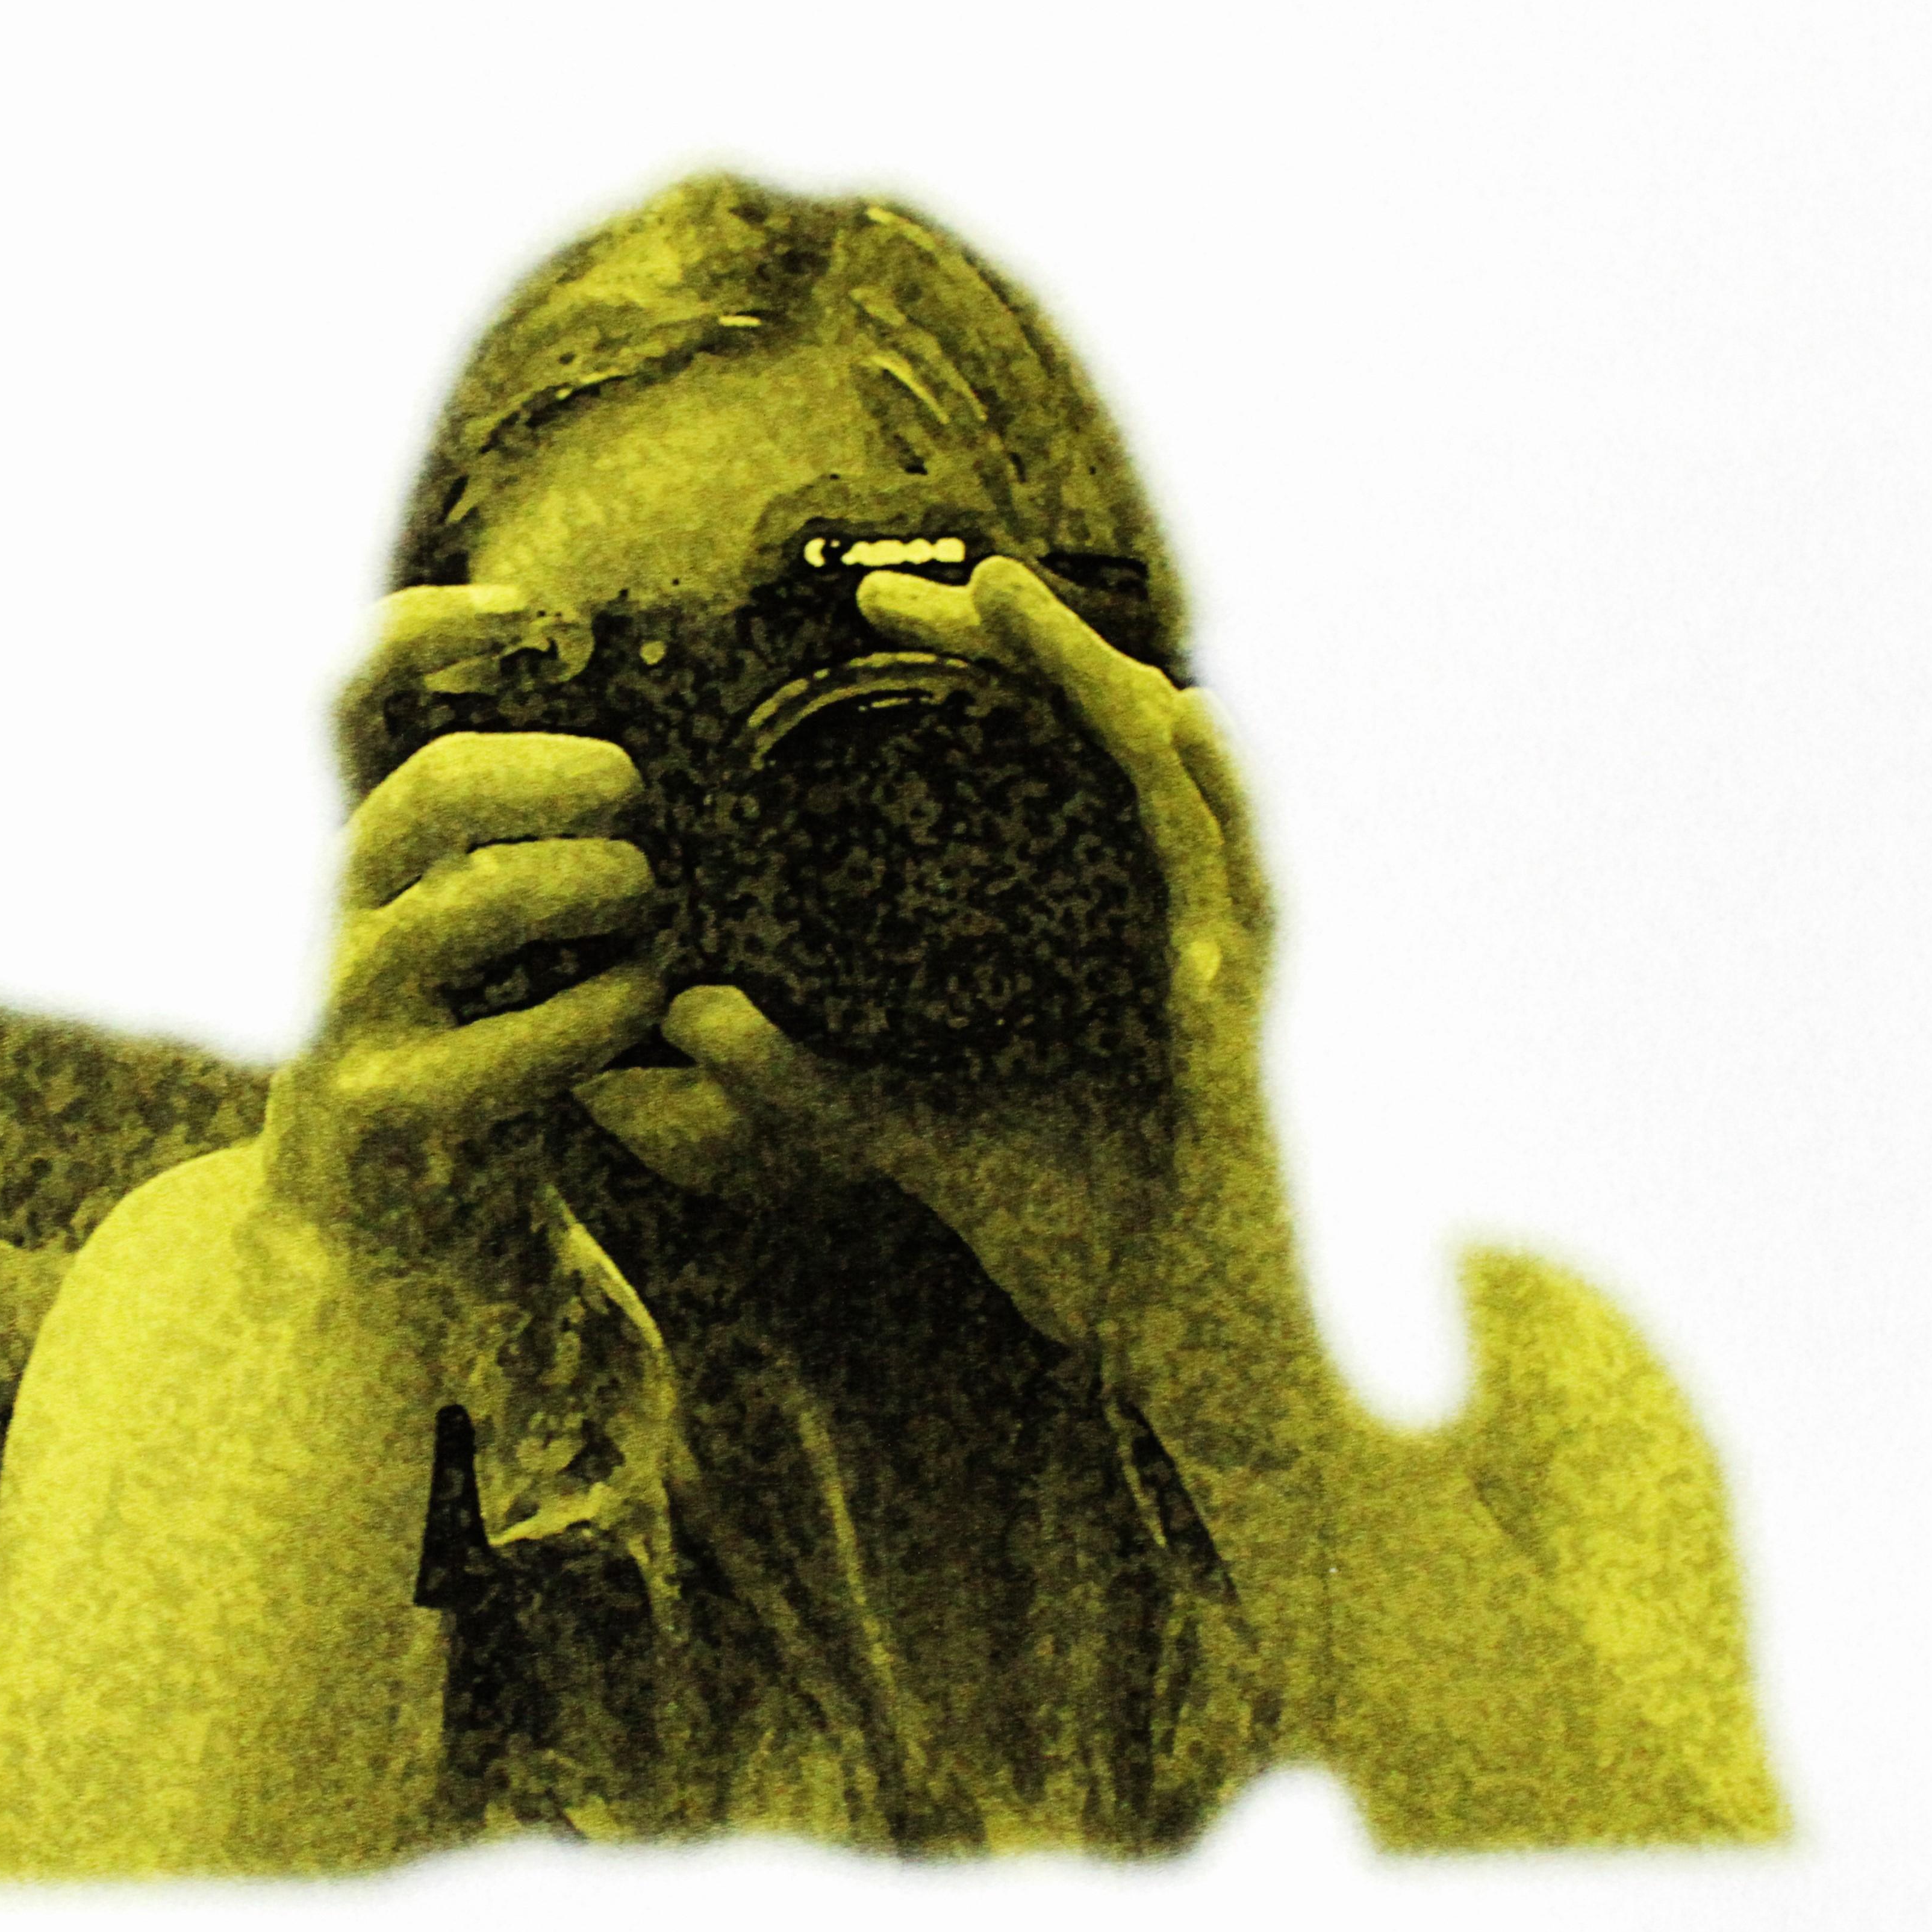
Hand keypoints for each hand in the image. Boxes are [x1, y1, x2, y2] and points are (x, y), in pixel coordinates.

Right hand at [265, 585, 667, 1253]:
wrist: (383, 1238)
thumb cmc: (459, 1055)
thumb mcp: (464, 935)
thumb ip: (503, 842)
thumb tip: (625, 732)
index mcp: (354, 854)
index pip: (341, 708)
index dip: (412, 636)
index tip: (522, 616)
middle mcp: (336, 917)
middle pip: (431, 792)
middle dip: (555, 775)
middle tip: (635, 799)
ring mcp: (353, 1013)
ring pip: (471, 904)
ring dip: (592, 887)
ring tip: (650, 905)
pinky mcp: (394, 1108)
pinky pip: (518, 1041)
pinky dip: (605, 1009)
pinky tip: (645, 1004)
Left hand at [641, 556, 1285, 1371]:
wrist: (1183, 1349)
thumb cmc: (1071, 1233)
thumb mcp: (911, 1135)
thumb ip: (806, 1080)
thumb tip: (687, 1013)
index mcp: (1094, 926)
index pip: (1037, 761)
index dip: (969, 676)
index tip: (865, 617)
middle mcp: (1161, 921)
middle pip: (1103, 737)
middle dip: (1019, 646)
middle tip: (909, 582)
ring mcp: (1216, 961)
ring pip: (1173, 779)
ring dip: (1097, 681)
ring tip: (1015, 599)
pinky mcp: (1244, 1023)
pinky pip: (1235, 891)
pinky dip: (1207, 810)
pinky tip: (1175, 730)